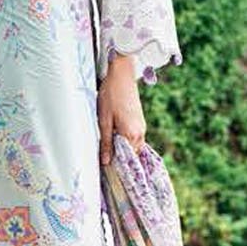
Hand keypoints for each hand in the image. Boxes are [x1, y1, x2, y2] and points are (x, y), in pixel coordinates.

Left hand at [97, 52, 144, 166]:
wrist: (122, 75)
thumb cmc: (111, 96)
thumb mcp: (104, 120)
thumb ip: (106, 142)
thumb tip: (106, 162)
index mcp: (131, 134)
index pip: (127, 159)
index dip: (117, 165)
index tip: (107, 170)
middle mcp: (140, 132)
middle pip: (131, 154)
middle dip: (120, 158)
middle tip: (105, 162)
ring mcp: (141, 126)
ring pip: (133, 145)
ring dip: (122, 148)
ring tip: (108, 150)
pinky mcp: (139, 120)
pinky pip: (134, 137)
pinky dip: (125, 140)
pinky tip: (114, 137)